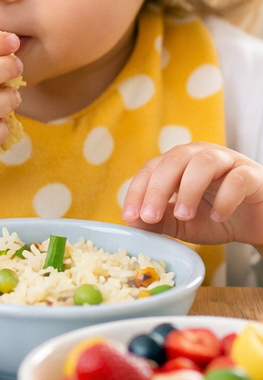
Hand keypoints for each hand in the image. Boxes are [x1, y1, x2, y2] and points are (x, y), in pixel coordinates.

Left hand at [121, 142, 262, 243]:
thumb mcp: (183, 223)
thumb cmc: (218, 218)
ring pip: (203, 163)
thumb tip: (132, 222)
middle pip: (173, 161)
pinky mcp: (253, 175)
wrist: (258, 224)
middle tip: (149, 216)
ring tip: (183, 215)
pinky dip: (225, 199)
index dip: (138, 191)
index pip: (151, 169)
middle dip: (157, 189)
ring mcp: (228, 162)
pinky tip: (218, 217)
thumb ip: (160, 221)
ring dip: (189, 190)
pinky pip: (237, 179)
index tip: (130, 216)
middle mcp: (201, 155)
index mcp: (180, 163)